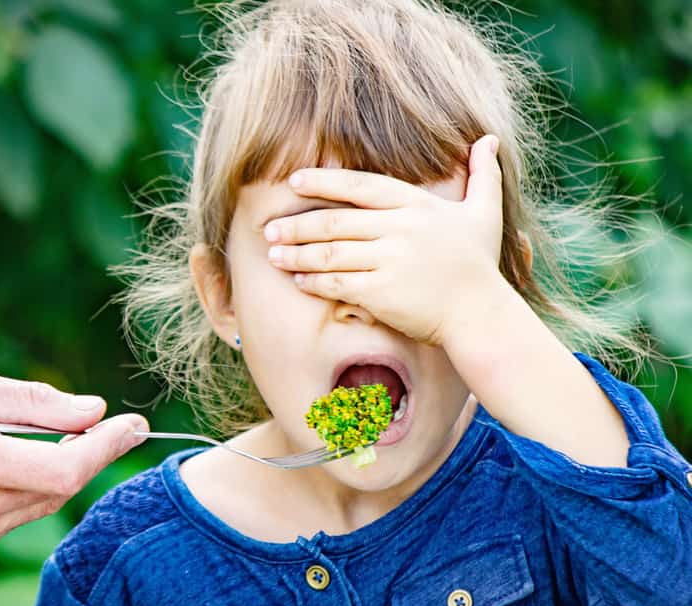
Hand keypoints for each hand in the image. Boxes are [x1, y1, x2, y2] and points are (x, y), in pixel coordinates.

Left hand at [264, 134, 505, 345]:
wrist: (480, 314)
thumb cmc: (480, 264)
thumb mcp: (485, 213)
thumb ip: (483, 174)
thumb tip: (489, 138)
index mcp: (416, 205)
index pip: (360, 186)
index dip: (324, 181)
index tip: (294, 181)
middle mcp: (400, 229)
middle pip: (335, 221)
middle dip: (296, 225)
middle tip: (269, 229)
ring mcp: (389, 261)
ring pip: (330, 252)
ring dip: (297, 254)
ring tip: (273, 255)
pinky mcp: (381, 293)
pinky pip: (337, 283)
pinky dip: (314, 282)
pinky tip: (298, 281)